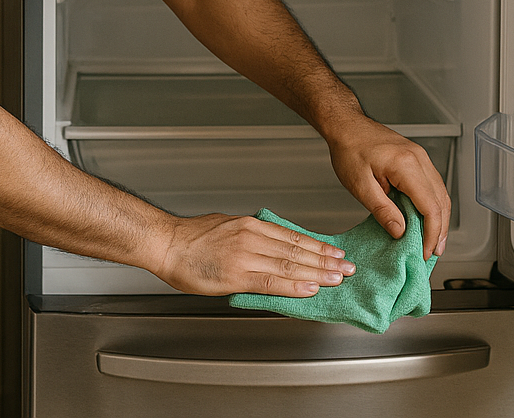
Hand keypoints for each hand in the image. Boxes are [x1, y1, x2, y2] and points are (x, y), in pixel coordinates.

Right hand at [149, 213, 354, 296]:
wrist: (166, 244)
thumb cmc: (190, 239)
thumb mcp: (227, 227)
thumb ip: (251, 237)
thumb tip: (271, 248)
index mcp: (251, 225)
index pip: (293, 236)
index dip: (317, 246)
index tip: (335, 253)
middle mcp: (252, 236)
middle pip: (297, 249)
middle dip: (326, 259)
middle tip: (348, 266)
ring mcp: (246, 255)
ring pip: (290, 264)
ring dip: (318, 272)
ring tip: (338, 277)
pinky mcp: (237, 273)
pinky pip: (272, 280)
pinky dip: (294, 285)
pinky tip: (310, 287)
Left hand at [326, 114, 449, 257]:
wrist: (346, 125)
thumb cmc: (349, 149)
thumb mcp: (360, 185)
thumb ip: (382, 209)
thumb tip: (400, 231)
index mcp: (406, 165)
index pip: (430, 206)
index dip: (431, 233)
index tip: (425, 251)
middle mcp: (419, 159)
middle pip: (441, 201)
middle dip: (440, 230)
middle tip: (433, 252)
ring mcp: (420, 157)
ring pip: (440, 193)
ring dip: (439, 219)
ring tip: (432, 241)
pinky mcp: (416, 158)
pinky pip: (432, 185)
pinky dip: (433, 205)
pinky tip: (426, 219)